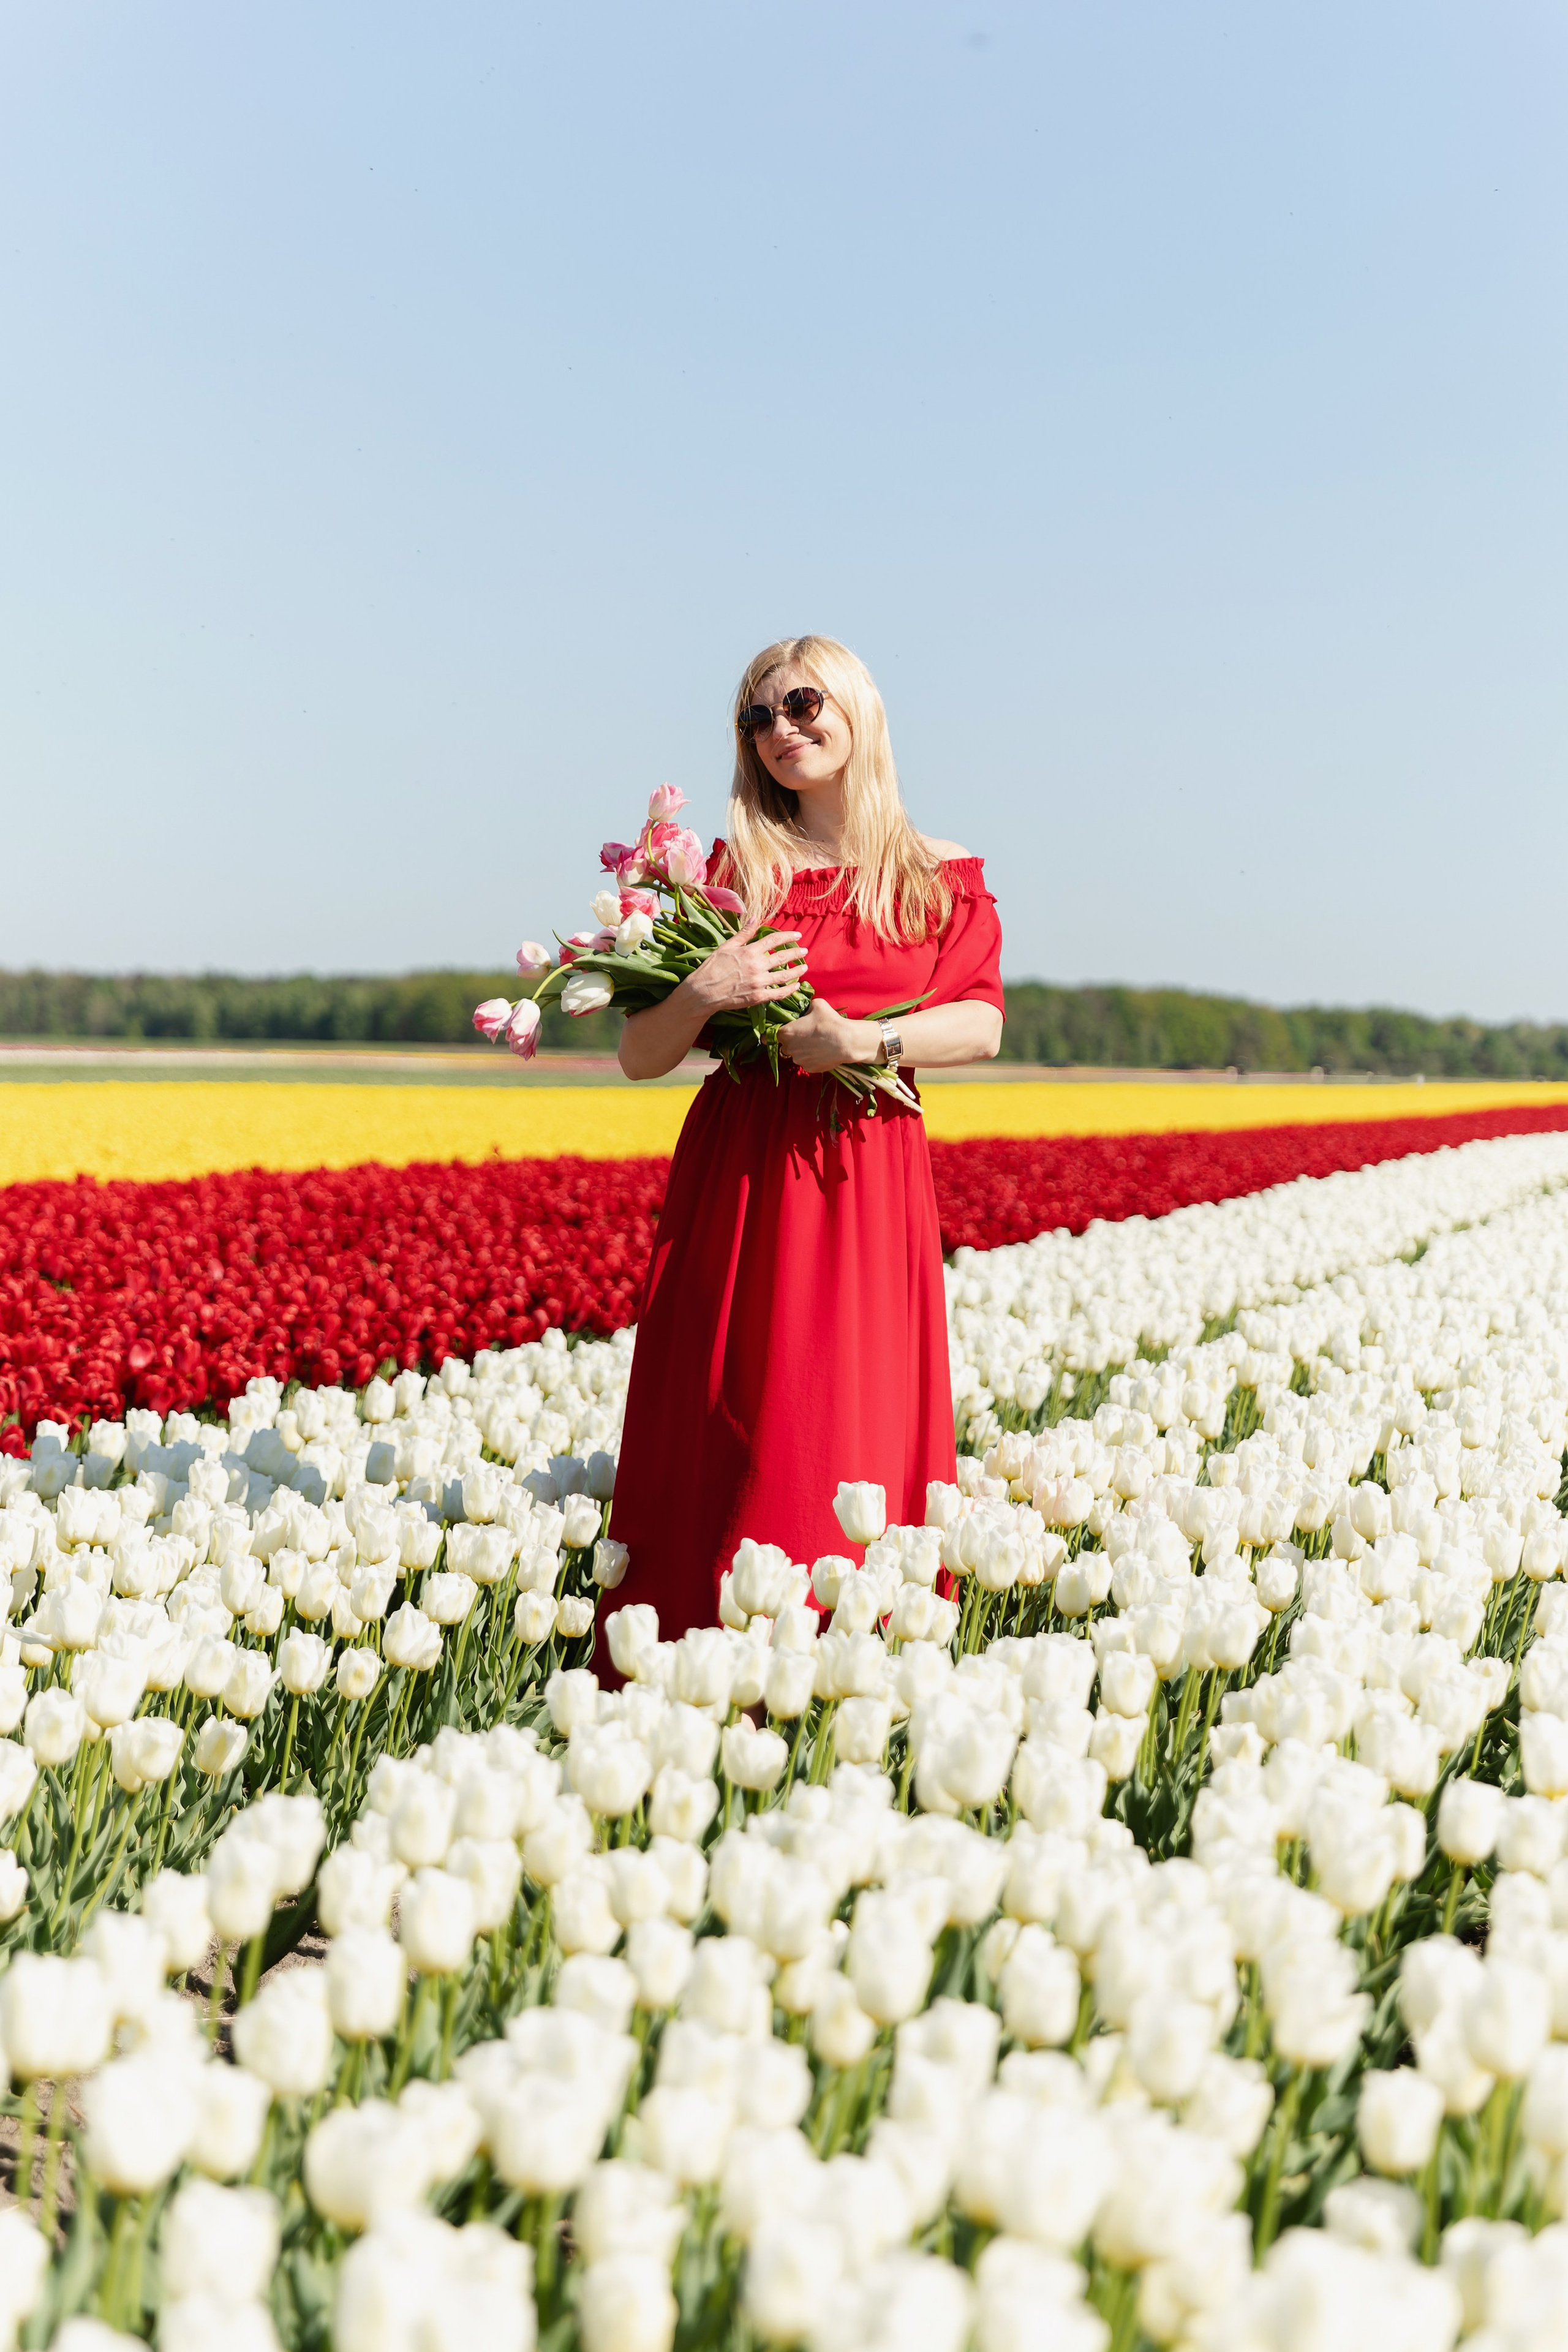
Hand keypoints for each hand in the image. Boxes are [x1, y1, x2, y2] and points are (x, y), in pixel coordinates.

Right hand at [686, 919, 807, 1013]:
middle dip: (796, 953)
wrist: (704, 992)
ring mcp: (759, 982)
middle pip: (783, 957)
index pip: (774, 940)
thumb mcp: (727, 946)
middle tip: (804, 950)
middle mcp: (757, 966)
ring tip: (804, 966)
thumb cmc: (712, 967)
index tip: (797, 934)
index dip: (788, 936)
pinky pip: (779, 993)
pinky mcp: (758, 997)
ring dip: (797, 970)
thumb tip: (755, 918)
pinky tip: (796, 986)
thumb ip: (743, 934)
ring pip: (785, 975)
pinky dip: (790, 990)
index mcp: (750, 951)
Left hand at [776, 1000, 880, 1073]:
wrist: (846, 1041)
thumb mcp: (817, 1004)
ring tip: (816, 1044)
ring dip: (802, 1050)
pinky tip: (821, 1052)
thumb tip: (805, 1010)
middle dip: (793, 1041)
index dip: (781, 1031)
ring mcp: (798, 1060)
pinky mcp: (808, 1069)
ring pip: (796, 1055)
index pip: (774, 1033)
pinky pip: (806, 1063)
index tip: (787, 1030)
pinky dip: (811, 1059)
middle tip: (806, 1035)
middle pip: (785, 1045)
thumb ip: (805, 1007)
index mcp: (786, 1032)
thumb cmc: (830, 1021)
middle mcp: (789, 1048)